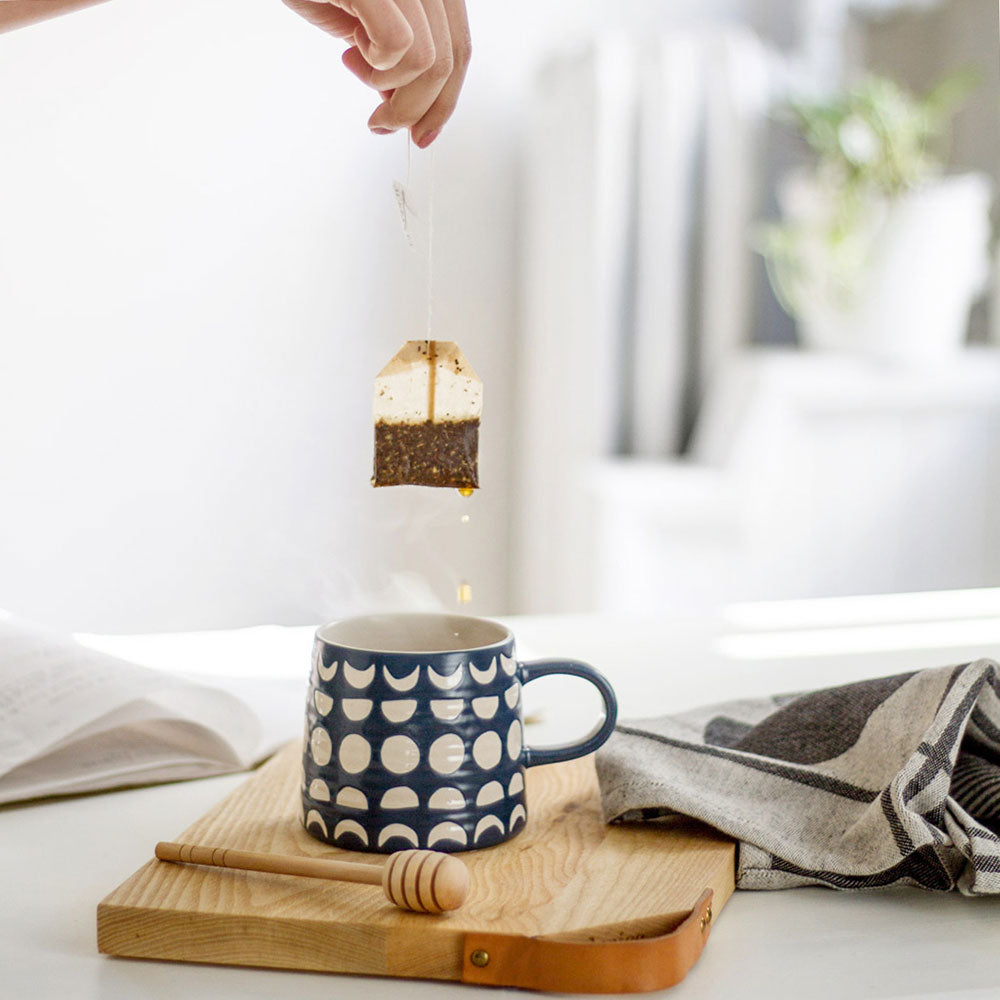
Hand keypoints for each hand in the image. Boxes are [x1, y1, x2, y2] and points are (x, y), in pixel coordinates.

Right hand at [282, 0, 469, 146]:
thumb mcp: (371, 24)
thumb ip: (401, 58)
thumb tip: (414, 107)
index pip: (461, 49)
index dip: (445, 100)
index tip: (424, 132)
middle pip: (448, 62)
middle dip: (416, 108)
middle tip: (384, 123)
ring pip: (428, 63)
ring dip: (388, 87)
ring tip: (356, 67)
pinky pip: (398, 45)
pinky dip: (376, 64)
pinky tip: (352, 51)